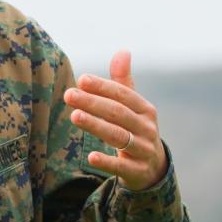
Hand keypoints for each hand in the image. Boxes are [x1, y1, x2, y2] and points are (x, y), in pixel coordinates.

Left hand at [64, 49, 167, 190]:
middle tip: (69, 95)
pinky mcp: (138, 171)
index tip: (81, 79)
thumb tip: (122, 50)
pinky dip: (107, 161)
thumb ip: (123, 81)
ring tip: (74, 116)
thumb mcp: (133, 107)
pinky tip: (90, 156)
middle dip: (93, 103)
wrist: (152, 168)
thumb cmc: (135, 129)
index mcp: (145, 109)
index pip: (123, 95)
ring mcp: (144, 150)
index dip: (102, 86)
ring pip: (118, 136)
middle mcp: (147, 128)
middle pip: (118, 113)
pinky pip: (122, 166)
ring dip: (96, 125)